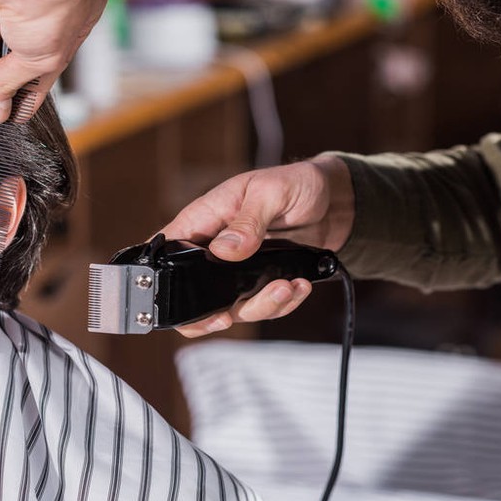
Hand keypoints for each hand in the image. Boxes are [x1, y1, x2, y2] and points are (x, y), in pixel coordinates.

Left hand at [0, 0, 108, 122]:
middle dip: (7, 88)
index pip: (49, 66)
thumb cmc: (56, 4)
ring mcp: (11, 6)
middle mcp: (43, 15)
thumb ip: (13, 83)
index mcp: (72, 24)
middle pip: (19, 60)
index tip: (18, 116)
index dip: (32, 93)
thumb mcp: (42, 58)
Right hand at [160, 155, 354, 336]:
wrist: (335, 201)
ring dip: (261, 305)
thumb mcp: (271, 193)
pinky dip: (283, 303)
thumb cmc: (296, 182)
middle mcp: (214, 248)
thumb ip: (248, 222)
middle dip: (209, 314)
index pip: (168, 251)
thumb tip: (223, 250)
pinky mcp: (262, 280)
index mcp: (204, 219)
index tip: (183, 302)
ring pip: (233, 307)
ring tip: (286, 287)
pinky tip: (298, 286)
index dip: (164, 280)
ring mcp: (238, 268)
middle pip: (193, 294)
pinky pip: (263, 305)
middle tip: (227, 318)